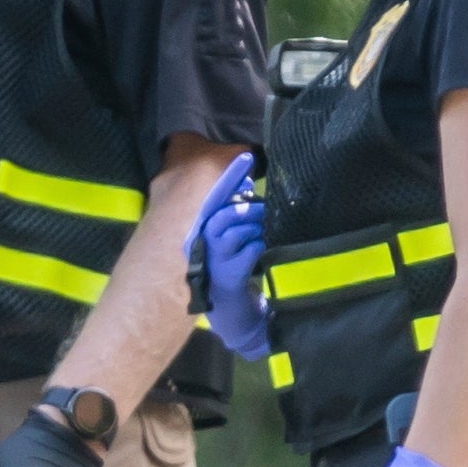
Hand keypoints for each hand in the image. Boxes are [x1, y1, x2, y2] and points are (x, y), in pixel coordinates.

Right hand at [185, 151, 269, 362]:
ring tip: (263, 235)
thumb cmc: (231, 269)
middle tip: (265, 213)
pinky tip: (261, 252)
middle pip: (227, 213)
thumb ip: (235, 214)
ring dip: (257, 229)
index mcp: (202, 229)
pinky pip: (252, 249)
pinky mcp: (229, 275)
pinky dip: (260, 247)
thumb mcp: (231, 239)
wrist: (229, 310)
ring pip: (239, 230)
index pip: (215, 197)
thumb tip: (247, 184)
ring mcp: (214, 259)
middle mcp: (202, 242)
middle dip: (250, 210)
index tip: (246, 156)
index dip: (230, 176)